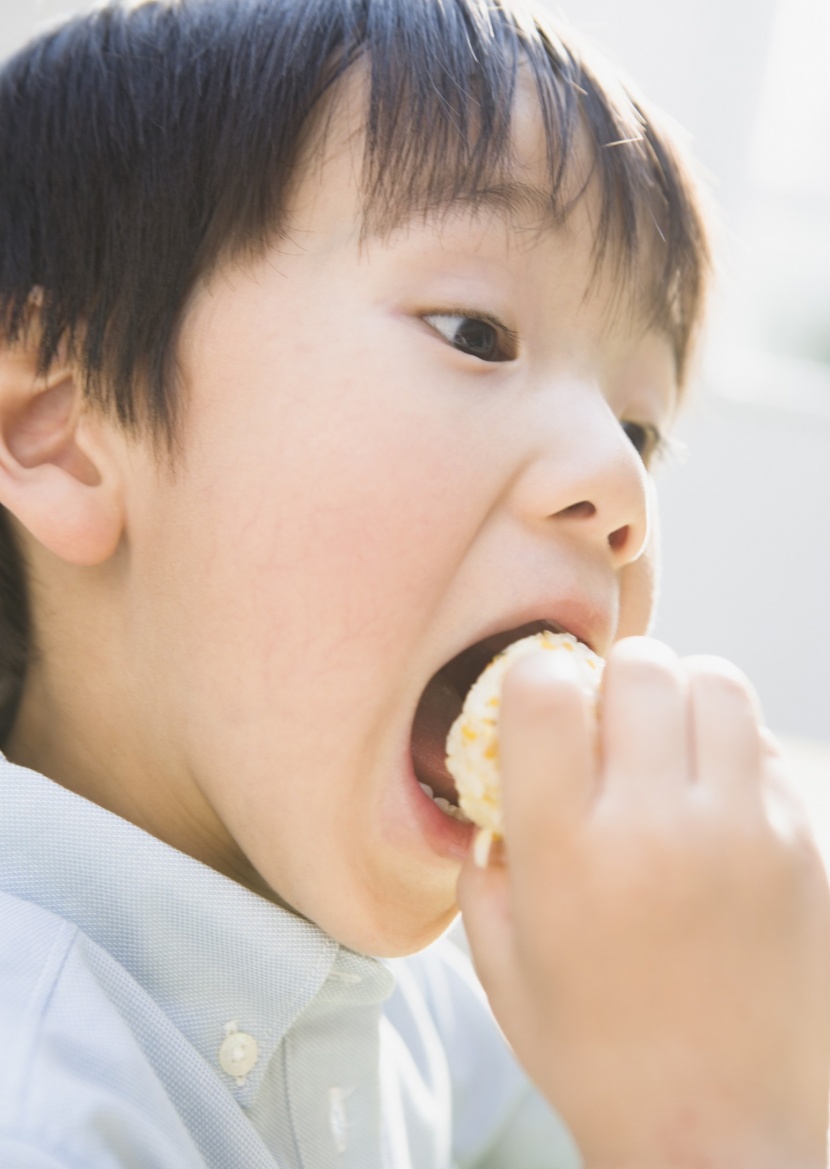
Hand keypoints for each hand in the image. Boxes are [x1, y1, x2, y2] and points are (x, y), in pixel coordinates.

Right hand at [458, 637, 829, 1168]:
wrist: (720, 1132)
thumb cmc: (595, 1054)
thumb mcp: (501, 963)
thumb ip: (484, 866)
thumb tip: (496, 797)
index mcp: (567, 851)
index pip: (545, 689)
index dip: (533, 679)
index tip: (534, 707)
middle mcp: (657, 824)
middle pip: (640, 665)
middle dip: (611, 678)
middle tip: (605, 722)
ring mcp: (741, 831)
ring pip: (716, 681)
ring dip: (679, 694)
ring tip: (664, 741)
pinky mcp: (800, 845)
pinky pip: (763, 742)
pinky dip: (730, 743)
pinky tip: (710, 791)